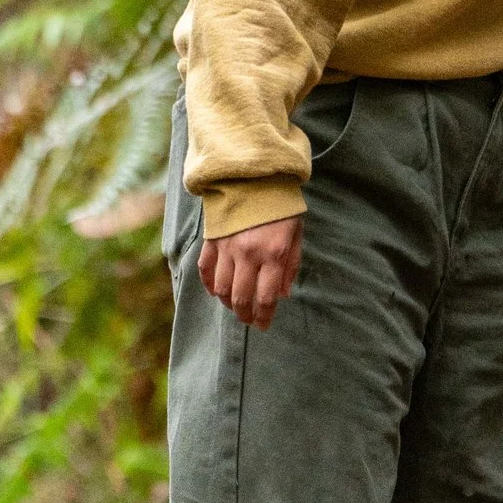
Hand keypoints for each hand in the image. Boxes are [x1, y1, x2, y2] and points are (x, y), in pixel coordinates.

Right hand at [199, 214, 304, 328]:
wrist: (255, 177)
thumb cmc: (281, 207)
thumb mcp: (296, 234)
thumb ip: (291, 266)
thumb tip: (283, 295)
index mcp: (274, 254)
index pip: (266, 297)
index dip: (264, 317)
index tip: (264, 326)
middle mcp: (249, 254)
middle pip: (241, 299)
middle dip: (245, 316)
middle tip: (249, 321)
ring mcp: (227, 248)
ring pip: (222, 289)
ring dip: (228, 303)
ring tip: (235, 307)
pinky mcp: (212, 241)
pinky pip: (205, 270)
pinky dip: (209, 285)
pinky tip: (216, 291)